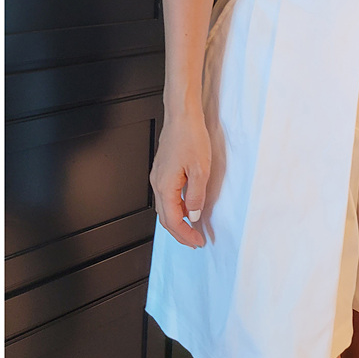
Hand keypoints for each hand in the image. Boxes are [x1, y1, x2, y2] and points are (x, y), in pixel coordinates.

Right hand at [149, 109, 210, 247]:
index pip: (173, 220)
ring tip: (193, 228)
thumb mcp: (201, 170)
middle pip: (165, 218)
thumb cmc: (190, 137)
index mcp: (165, 186)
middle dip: (180, 233)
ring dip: (178, 221)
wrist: (182, 116)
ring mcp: (158, 177)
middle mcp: (157, 184)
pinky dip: (177, 207)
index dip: (185, 235)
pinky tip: (189, 206)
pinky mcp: (163, 171)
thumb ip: (196, 195)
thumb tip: (194, 214)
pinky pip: (167, 197)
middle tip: (195, 241)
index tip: (198, 241)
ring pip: (165, 208)